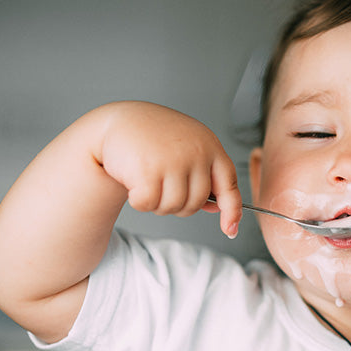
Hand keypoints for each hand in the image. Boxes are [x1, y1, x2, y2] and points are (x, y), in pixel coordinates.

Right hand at [98, 102, 241, 236]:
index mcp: (209, 146)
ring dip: (158, 204)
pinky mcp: (148, 171)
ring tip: (148, 181)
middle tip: (162, 187)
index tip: (230, 229)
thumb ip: (204, 175)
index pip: (229, 185)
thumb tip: (218, 208)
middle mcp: (195, 152)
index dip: (232, 211)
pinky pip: (149, 204)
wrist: (118, 121)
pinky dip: (139, 202)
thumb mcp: (187, 149)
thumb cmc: (154, 137)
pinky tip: (134, 182)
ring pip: (173, 207)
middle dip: (179, 205)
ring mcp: (173, 161)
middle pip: (197, 202)